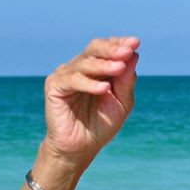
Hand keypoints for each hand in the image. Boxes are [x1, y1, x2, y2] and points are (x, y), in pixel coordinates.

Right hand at [40, 36, 139, 171]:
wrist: (81, 147)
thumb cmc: (101, 124)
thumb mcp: (121, 102)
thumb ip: (126, 81)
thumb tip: (134, 55)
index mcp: (96, 68)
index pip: (106, 48)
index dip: (119, 44)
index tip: (135, 42)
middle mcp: (79, 67)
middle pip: (94, 49)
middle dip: (112, 49)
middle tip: (127, 50)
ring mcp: (65, 75)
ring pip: (84, 63)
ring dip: (103, 65)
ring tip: (119, 67)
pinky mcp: (54, 87)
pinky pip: (72, 81)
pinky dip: (89, 83)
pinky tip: (103, 88)